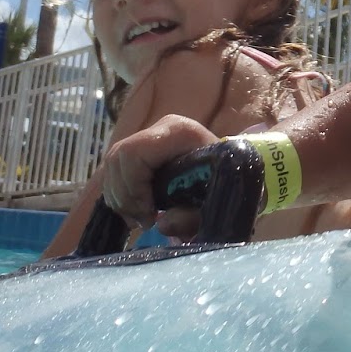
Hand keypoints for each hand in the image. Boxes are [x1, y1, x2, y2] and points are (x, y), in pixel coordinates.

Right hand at [100, 113, 219, 235]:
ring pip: (113, 163)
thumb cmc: (230, 183)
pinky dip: (119, 193)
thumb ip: (192, 217)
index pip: (134, 153)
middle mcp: (162, 127)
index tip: (149, 215)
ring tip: (140, 219)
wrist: (237, 168)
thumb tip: (161, 224)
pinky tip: (135, 210)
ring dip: (119, 197)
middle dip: (124, 196)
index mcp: (180, 132)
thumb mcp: (216, 203)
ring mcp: (151, 135)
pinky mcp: (144, 148)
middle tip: (143, 221)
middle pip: (118, 158)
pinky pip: (116, 169)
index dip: (133, 187)